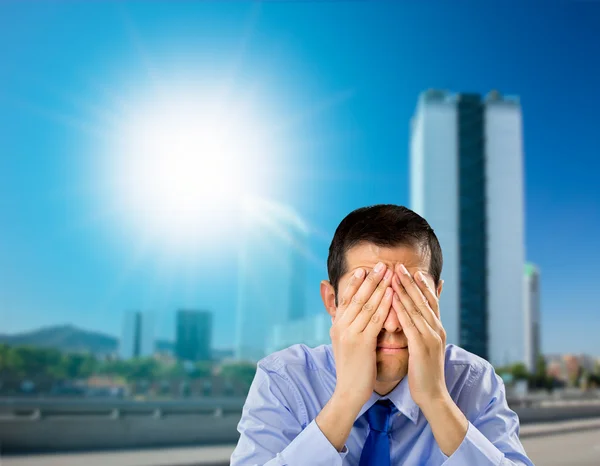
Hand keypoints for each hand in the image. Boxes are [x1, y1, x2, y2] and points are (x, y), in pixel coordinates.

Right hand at [329, 261, 393, 406]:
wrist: (348, 392)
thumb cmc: (351, 368)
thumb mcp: (345, 343)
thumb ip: (348, 326)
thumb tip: (351, 313)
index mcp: (336, 325)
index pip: (347, 298)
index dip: (356, 282)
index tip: (365, 268)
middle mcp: (341, 326)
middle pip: (357, 297)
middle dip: (370, 279)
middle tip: (382, 264)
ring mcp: (350, 334)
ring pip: (366, 304)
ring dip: (379, 286)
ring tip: (389, 272)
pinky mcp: (361, 343)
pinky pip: (375, 319)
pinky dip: (384, 304)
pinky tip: (393, 294)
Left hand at [390, 264, 447, 408]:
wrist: (433, 395)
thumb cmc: (424, 372)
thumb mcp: (425, 347)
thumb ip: (421, 331)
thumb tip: (415, 320)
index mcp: (437, 328)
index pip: (429, 301)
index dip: (421, 284)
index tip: (411, 269)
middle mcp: (436, 329)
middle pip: (423, 299)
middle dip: (410, 281)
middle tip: (399, 265)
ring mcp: (431, 337)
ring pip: (417, 308)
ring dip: (405, 290)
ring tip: (393, 275)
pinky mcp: (422, 347)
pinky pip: (410, 324)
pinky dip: (402, 309)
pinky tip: (393, 299)